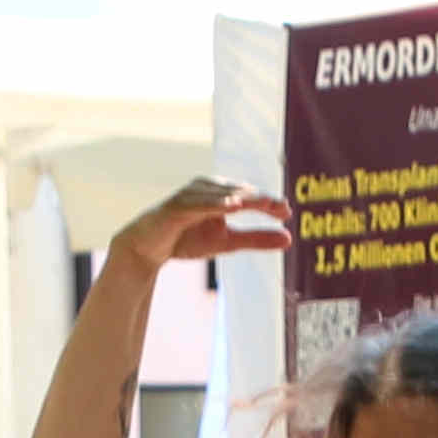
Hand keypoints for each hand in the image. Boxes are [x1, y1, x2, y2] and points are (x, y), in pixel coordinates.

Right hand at [118, 179, 290, 269]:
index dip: (268, 202)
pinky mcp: (175, 206)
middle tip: (282, 208)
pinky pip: (197, 203)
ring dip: (240, 197)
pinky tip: (232, 206)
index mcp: (220, 194)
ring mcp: (190, 195)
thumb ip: (257, 239)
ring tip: (260, 203)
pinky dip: (215, 203)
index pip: (249, 195)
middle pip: (237, 191)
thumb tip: (289, 238)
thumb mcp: (227, 242)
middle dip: (260, 199)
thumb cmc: (187, 239)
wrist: (148, 249)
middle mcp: (206, 189)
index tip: (287, 212)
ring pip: (219, 194)